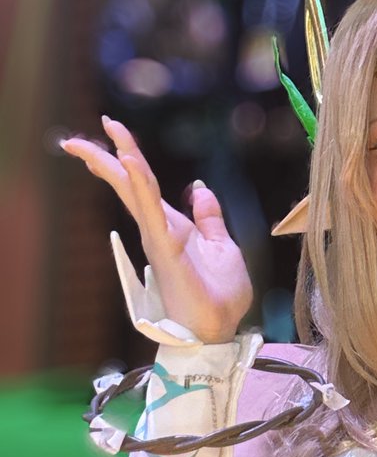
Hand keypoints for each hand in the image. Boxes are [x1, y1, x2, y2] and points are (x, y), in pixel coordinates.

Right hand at [61, 117, 252, 343]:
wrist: (219, 328)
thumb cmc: (220, 294)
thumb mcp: (222, 246)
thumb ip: (209, 217)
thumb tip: (198, 188)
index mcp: (171, 226)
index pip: (144, 185)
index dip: (127, 155)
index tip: (111, 129)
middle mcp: (158, 229)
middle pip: (127, 184)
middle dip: (103, 157)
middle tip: (73, 138)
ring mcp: (159, 237)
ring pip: (135, 191)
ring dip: (118, 161)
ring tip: (105, 134)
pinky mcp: (166, 247)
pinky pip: (151, 211)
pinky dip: (141, 185)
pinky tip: (131, 163)